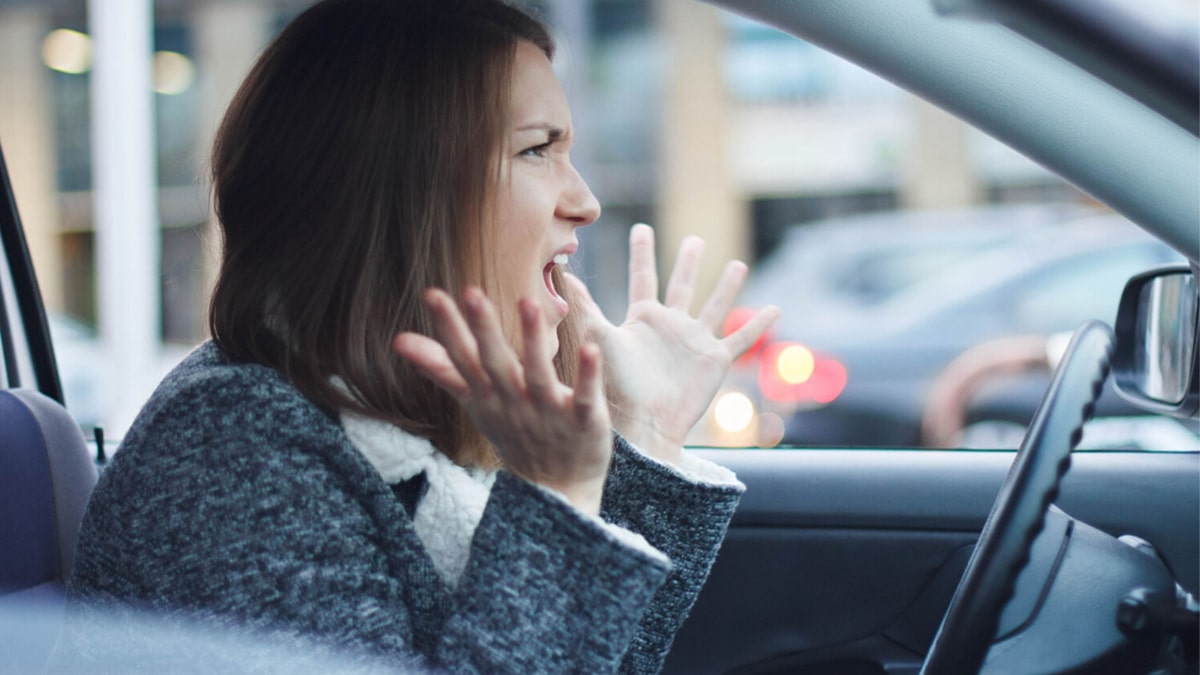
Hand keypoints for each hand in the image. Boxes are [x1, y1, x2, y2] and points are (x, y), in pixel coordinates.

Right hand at [393, 287, 611, 514]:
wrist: (556, 491)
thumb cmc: (514, 434)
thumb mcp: (474, 403)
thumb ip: (442, 369)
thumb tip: (399, 340)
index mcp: (487, 396)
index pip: (462, 358)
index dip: (448, 328)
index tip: (432, 294)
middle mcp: (513, 402)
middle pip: (495, 363)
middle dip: (483, 330)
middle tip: (470, 292)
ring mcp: (547, 413)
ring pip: (538, 375)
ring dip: (532, 340)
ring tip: (527, 303)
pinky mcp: (581, 422)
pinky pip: (583, 397)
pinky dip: (586, 376)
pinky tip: (590, 348)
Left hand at [565, 224, 778, 463]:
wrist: (643, 422)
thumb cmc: (618, 384)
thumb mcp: (601, 337)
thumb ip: (586, 307)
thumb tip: (564, 276)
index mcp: (643, 318)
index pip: (643, 276)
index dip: (642, 252)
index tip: (641, 228)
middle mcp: (670, 326)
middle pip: (682, 285)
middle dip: (688, 262)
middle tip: (695, 240)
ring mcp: (695, 342)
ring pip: (716, 306)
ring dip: (727, 285)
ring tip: (737, 264)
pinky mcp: (715, 360)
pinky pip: (742, 339)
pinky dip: (758, 325)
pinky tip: (775, 310)